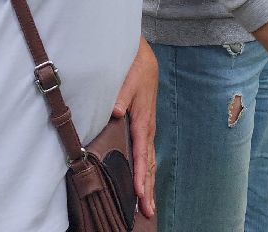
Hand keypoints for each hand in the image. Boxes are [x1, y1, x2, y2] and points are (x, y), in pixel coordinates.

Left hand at [111, 38, 157, 218]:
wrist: (143, 56)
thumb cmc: (135, 66)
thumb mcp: (129, 76)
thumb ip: (122, 95)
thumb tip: (117, 112)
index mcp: (143, 118)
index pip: (141, 151)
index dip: (140, 173)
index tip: (139, 193)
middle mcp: (147, 126)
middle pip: (149, 162)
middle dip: (148, 188)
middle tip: (148, 212)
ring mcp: (147, 127)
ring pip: (149, 160)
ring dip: (149, 183)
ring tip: (148, 206)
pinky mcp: (144, 126)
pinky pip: (146, 153)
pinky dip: (146, 171)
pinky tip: (144, 183)